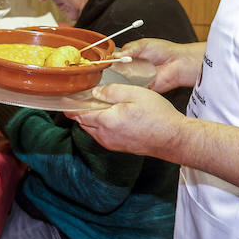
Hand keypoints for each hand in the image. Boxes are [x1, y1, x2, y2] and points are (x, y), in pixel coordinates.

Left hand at [72, 84, 187, 158]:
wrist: (173, 139)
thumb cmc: (158, 116)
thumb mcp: (135, 93)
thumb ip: (112, 91)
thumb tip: (95, 92)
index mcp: (106, 121)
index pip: (79, 114)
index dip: (70, 105)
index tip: (65, 98)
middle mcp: (105, 135)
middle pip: (83, 122)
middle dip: (80, 110)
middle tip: (83, 97)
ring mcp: (111, 143)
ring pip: (91, 129)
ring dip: (90, 118)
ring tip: (98, 104)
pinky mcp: (119, 147)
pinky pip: (101, 135)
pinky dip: (100, 125)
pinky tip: (110, 116)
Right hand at [118, 38, 204, 93]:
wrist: (177, 63)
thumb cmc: (164, 51)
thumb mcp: (143, 44)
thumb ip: (129, 48)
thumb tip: (116, 55)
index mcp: (131, 56)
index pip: (116, 59)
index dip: (112, 60)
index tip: (110, 59)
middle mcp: (133, 68)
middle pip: (117, 71)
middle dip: (116, 68)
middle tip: (118, 64)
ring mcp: (137, 79)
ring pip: (123, 81)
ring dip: (123, 77)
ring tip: (127, 70)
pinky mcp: (142, 88)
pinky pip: (133, 90)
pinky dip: (131, 86)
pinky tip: (132, 80)